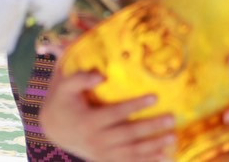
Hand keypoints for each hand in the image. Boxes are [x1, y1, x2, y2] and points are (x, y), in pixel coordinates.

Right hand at [39, 70, 174, 160]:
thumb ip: (80, 79)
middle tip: (171, 118)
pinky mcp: (106, 160)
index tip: (155, 97)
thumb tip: (102, 76)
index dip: (136, 106)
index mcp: (88, 121)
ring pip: (133, 152)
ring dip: (154, 146)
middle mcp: (97, 140)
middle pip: (129, 134)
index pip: (116, 113)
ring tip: (173, 136)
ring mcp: (102, 153)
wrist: (55, 129)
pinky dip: (148, 161)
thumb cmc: (62, 102)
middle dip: (151, 127)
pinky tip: (165, 156)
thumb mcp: (64, 86)